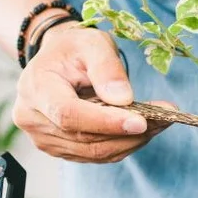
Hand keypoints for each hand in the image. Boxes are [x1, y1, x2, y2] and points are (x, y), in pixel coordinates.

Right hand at [12, 20, 171, 162]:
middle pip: (85, 139)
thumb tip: (123, 99)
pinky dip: (123, 144)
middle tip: (164, 119)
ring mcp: (44, 138)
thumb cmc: (75, 49)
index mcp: (36, 88)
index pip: (69, 115)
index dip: (106, 122)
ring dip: (131, 141)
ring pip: (94, 152)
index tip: (141, 121)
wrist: (58, 61)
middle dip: (128, 132)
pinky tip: (143, 130)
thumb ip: (107, 68)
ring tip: (160, 123)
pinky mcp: (60, 149)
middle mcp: (32, 118)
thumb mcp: (92, 43)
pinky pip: (96, 154)